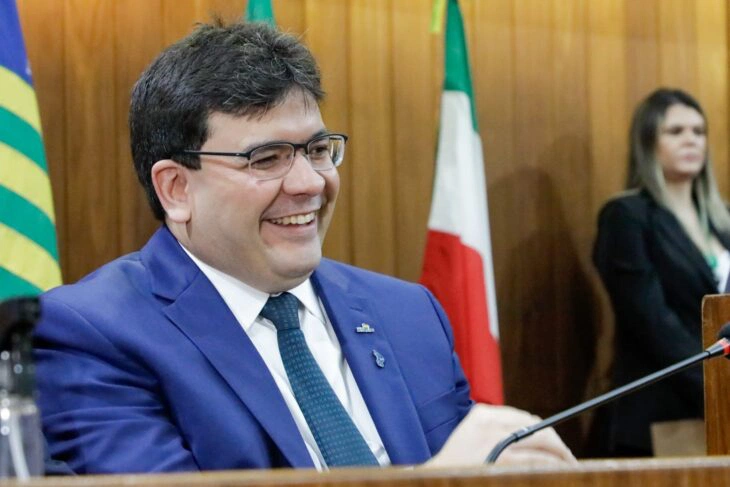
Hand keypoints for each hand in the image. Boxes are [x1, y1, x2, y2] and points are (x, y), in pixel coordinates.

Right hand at [424, 403, 576, 467]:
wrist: (437, 477)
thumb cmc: (456, 464)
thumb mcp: (471, 437)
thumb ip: (495, 430)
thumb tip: (533, 435)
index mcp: (482, 414)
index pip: (524, 417)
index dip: (545, 431)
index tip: (555, 444)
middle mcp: (490, 423)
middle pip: (537, 427)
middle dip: (557, 443)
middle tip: (567, 458)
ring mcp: (497, 440)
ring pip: (542, 443)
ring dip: (561, 456)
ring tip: (570, 466)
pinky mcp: (502, 459)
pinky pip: (537, 459)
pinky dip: (553, 465)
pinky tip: (561, 471)